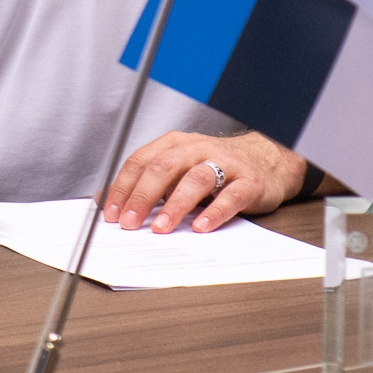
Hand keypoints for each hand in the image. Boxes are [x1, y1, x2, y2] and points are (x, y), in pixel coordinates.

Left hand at [103, 131, 305, 233]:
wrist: (266, 160)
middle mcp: (197, 149)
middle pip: (164, 168)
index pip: (140, 162)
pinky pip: (231, 196)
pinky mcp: (250, 181)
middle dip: (143, 197)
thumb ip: (146, 183)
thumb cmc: (214, 167)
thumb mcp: (177, 169)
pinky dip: (215, 212)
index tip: (111, 213)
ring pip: (196, 180)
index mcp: (174, 145)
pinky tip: (201, 228)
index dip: (123, 187)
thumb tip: (106, 201)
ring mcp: (225, 163)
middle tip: (130, 223)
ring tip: (161, 227)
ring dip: (175, 205)